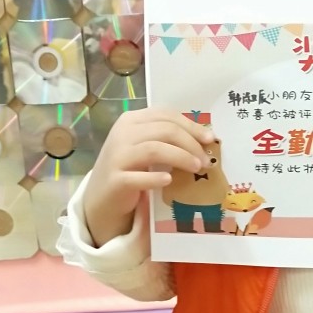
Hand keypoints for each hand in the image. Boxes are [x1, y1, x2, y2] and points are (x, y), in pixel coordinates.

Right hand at [83, 108, 215, 246]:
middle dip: (190, 143)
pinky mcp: (115, 180)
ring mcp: (116, 157)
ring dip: (180, 158)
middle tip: (205, 160)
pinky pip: (139, 177)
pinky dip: (156, 178)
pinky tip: (169, 181)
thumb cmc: (130, 169)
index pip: (166, 115)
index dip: (191, 125)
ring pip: (154, 149)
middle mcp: (122, 134)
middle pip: (164, 130)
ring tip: (196, 168)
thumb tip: (204, 137)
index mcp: (130, 120)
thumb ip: (166, 138)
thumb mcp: (145, 146)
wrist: (102, 197)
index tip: (210, 139)